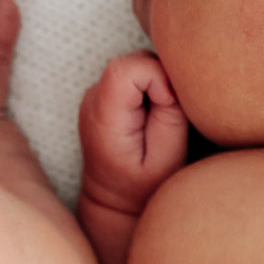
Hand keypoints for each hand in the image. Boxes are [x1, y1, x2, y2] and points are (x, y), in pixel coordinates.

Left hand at [78, 51, 188, 221]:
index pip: (125, 69)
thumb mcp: (167, 159)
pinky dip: (150, 87)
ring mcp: (95, 96)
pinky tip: (151, 115)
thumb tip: (169, 81)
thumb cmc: (145, 187)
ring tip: (159, 118)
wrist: (114, 202)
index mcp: (103, 119)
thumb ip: (170, 115)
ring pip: (135, 64)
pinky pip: (133, 74)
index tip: (169, 104)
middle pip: (132, 61)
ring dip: (157, 83)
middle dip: (161, 79)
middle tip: (168, 114)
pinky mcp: (104, 94)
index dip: (157, 77)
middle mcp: (92, 101)